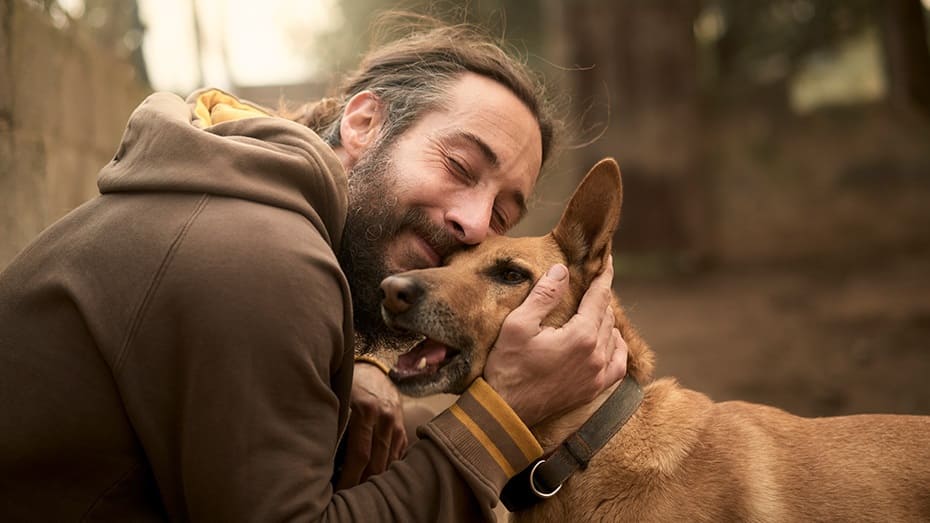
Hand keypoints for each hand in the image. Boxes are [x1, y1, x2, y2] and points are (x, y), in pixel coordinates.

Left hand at [336, 362, 407, 489]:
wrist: (372, 368)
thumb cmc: (347, 384)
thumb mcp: (337, 398)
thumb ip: (333, 424)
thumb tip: (318, 459)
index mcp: (367, 410)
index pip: (360, 455)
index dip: (349, 478)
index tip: (337, 493)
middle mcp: (386, 418)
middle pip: (376, 463)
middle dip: (361, 484)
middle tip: (347, 498)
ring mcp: (397, 424)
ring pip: (388, 462)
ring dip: (374, 480)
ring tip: (360, 493)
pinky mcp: (403, 428)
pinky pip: (397, 456)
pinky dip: (386, 469)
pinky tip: (374, 479)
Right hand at [483, 257, 627, 426]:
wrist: (505, 411)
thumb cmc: (507, 366)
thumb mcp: (518, 324)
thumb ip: (544, 295)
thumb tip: (562, 270)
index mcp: (581, 336)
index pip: (600, 297)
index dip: (604, 275)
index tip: (607, 260)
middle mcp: (596, 356)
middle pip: (607, 315)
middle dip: (600, 297)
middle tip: (591, 283)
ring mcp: (597, 376)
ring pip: (613, 337)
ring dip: (605, 320)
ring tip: (592, 310)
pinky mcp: (593, 390)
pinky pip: (618, 364)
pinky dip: (615, 348)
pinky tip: (605, 340)